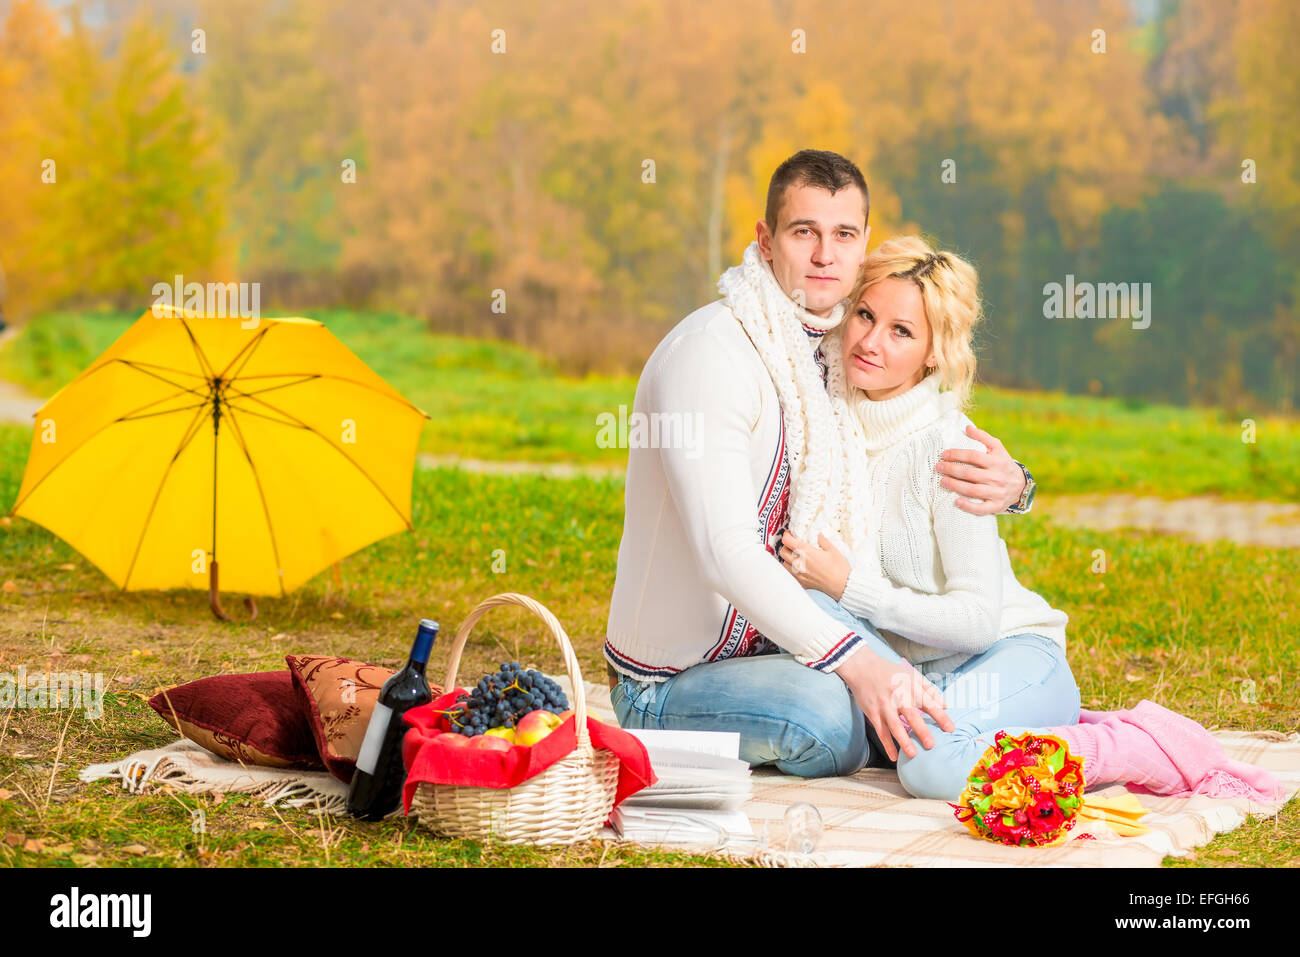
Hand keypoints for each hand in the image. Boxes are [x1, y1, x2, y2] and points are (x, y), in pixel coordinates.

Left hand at [778, 531, 850, 599]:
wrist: (843, 586)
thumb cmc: (839, 568)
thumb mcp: (832, 549)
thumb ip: (822, 540)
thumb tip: (817, 534)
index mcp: (806, 552)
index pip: (786, 541)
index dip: (787, 535)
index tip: (791, 533)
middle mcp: (799, 563)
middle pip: (782, 551)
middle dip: (787, 546)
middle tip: (794, 544)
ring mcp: (798, 574)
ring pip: (784, 563)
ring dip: (788, 557)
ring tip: (797, 556)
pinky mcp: (801, 582)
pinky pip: (790, 573)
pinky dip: (791, 568)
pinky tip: (801, 566)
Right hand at [835, 647, 953, 760]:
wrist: (862, 667)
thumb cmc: (889, 672)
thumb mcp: (910, 675)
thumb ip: (929, 690)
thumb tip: (944, 705)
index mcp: (910, 687)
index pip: (928, 703)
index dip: (940, 716)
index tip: (950, 729)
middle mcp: (897, 696)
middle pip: (911, 716)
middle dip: (921, 731)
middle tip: (931, 745)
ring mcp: (884, 706)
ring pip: (894, 726)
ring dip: (903, 741)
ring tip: (913, 754)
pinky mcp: (873, 713)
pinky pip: (881, 732)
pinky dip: (887, 745)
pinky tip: (894, 756)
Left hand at [936, 424, 1024, 514]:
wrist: (1021, 486)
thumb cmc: (1003, 464)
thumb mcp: (998, 449)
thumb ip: (983, 437)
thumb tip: (967, 428)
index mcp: (997, 462)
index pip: (973, 456)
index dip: (957, 455)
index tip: (944, 454)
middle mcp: (997, 477)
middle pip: (970, 474)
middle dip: (952, 470)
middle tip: (939, 467)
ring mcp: (997, 493)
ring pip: (973, 490)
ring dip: (955, 486)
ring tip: (942, 481)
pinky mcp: (996, 506)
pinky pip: (981, 508)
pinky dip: (968, 506)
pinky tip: (956, 501)